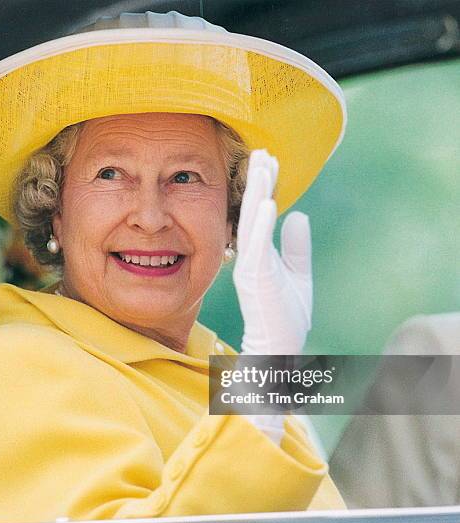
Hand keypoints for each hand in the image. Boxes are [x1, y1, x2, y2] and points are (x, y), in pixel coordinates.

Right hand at [233, 150, 312, 354]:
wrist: (279, 345)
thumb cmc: (286, 314)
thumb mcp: (298, 273)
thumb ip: (296, 246)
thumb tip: (299, 215)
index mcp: (259, 254)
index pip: (260, 214)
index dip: (265, 187)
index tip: (269, 160)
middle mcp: (250, 256)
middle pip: (251, 211)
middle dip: (258, 181)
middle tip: (262, 151)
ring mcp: (250, 266)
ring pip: (251, 222)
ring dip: (256, 193)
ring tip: (262, 165)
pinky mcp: (255, 277)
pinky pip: (257, 245)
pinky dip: (262, 223)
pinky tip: (268, 202)